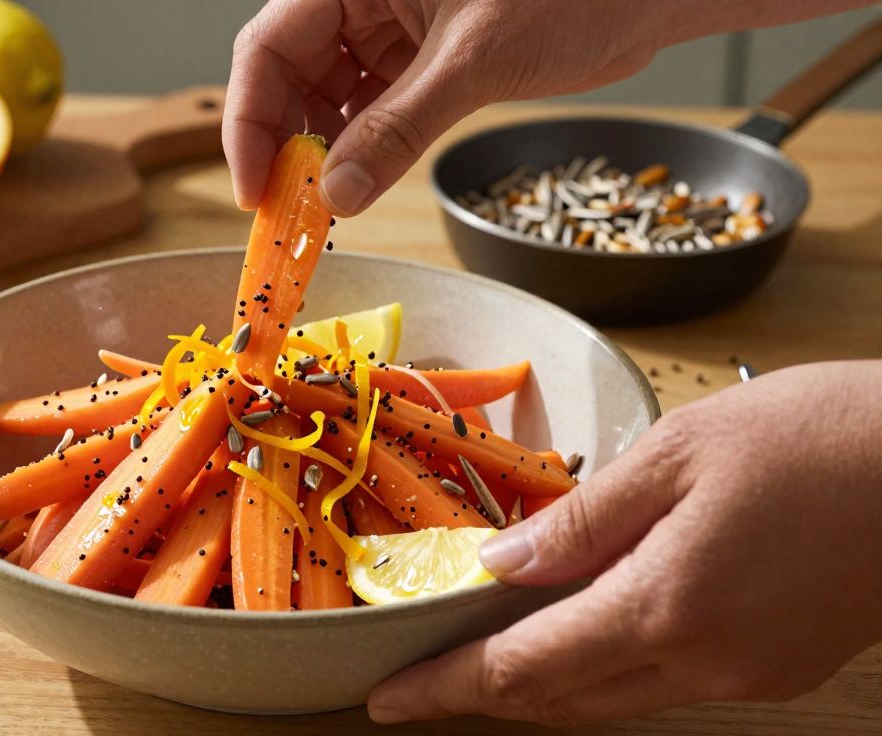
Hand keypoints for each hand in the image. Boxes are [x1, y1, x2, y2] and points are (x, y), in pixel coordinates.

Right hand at [225, 0, 870, 216]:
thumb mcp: (475, 60)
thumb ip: (398, 129)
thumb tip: (336, 196)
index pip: (268, 47)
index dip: (250, 121)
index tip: (255, 188)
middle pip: (287, 75)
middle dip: (283, 145)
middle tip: (287, 214)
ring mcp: (389, 29)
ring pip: (324, 98)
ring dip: (320, 156)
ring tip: (322, 210)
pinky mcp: (420, 59)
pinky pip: (367, 109)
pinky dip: (359, 151)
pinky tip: (357, 187)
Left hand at [367, 360, 881, 725]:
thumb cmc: (814, 437)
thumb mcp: (676, 454)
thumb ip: (581, 521)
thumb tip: (500, 567)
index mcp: (665, 607)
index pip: (522, 669)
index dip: (446, 688)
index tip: (387, 699)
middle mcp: (703, 663)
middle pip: (561, 700)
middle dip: (481, 694)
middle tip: (420, 679)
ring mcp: (745, 676)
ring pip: (611, 700)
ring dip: (541, 684)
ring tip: (482, 655)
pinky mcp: (776, 669)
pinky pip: (664, 684)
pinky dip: (604, 667)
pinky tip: (580, 630)